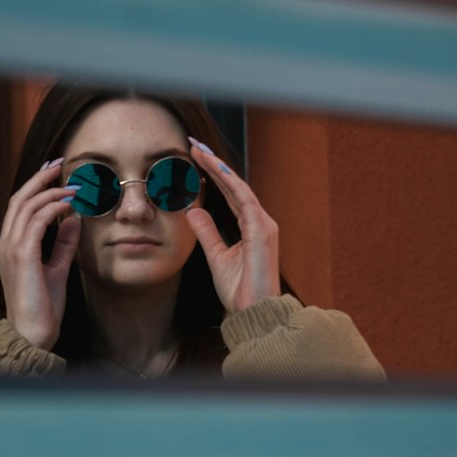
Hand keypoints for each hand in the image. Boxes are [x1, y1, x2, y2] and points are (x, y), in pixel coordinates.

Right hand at [0, 159, 81, 350]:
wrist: (32, 334)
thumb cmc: (43, 307)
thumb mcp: (57, 269)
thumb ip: (63, 244)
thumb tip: (74, 219)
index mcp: (10, 246)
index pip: (20, 206)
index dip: (36, 185)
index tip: (55, 172)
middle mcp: (5, 244)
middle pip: (20, 198)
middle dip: (41, 177)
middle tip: (61, 164)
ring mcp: (10, 249)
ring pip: (26, 205)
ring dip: (51, 191)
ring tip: (73, 187)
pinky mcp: (22, 256)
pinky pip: (35, 221)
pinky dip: (53, 208)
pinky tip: (69, 204)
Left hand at [185, 139, 280, 314]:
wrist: (254, 312)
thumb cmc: (239, 290)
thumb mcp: (216, 256)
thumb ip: (207, 232)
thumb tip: (193, 211)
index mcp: (251, 227)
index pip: (230, 193)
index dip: (213, 174)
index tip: (195, 158)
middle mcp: (260, 222)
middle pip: (234, 185)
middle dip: (214, 163)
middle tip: (194, 144)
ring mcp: (264, 225)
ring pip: (239, 187)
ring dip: (219, 168)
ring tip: (199, 151)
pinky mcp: (263, 230)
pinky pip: (245, 200)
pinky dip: (230, 183)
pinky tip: (215, 169)